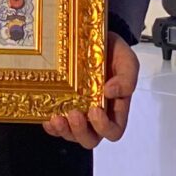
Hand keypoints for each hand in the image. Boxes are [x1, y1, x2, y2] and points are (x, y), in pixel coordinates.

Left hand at [45, 35, 137, 149]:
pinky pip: (56, 125)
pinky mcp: (62, 106)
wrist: (96, 37)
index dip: (104, 128)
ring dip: (64, 131)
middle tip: (74, 114)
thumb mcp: (127, 61)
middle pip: (90, 139)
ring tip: (57, 117)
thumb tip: (111, 92)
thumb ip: (127, 77)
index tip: (95, 110)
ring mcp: (79, 112)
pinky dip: (51, 126)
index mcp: (115, 108)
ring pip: (71, 135)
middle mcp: (96, 115)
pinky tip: (47, 117)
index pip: (113, 131)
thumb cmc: (114, 53)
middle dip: (80, 131)